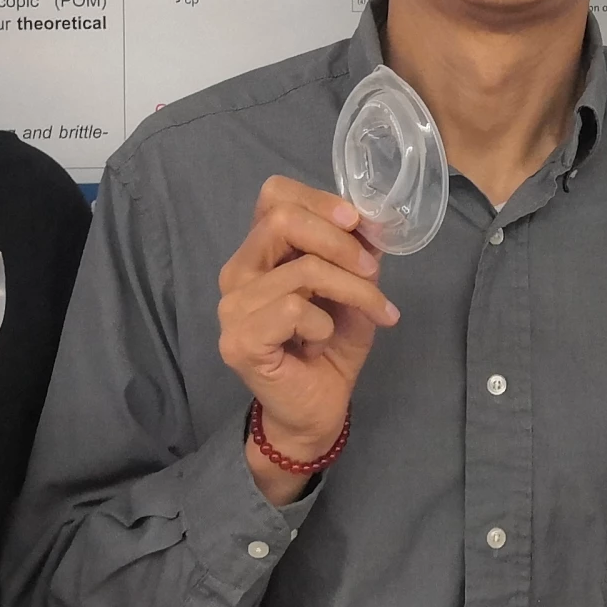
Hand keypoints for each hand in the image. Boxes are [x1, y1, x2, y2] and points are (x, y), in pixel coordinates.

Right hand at [218, 175, 400, 504]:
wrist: (316, 411)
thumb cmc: (330, 347)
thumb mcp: (352, 289)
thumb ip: (354, 253)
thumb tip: (371, 221)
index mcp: (260, 252)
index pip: (273, 196)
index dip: (318, 199)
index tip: (356, 221)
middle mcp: (237, 272)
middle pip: (281, 220)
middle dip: (339, 241)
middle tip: (373, 270)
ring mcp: (232, 307)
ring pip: (302, 270)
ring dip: (353, 290)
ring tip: (374, 312)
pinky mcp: (239, 340)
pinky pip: (294, 310)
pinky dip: (324, 324)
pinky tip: (321, 344)